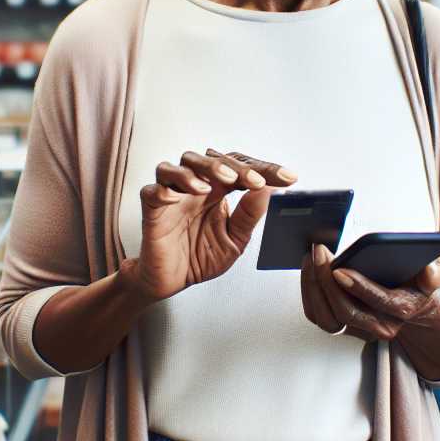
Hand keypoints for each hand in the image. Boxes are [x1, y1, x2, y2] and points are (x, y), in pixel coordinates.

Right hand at [129, 149, 295, 301]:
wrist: (173, 282)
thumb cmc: (201, 257)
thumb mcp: (235, 240)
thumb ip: (249, 215)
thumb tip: (269, 190)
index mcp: (218, 191)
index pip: (239, 168)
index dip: (264, 168)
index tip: (289, 178)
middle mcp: (195, 187)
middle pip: (208, 158)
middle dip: (234, 166)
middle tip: (254, 180)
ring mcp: (172, 196)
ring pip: (177, 166)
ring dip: (198, 171)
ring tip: (216, 184)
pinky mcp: (152, 211)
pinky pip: (151, 191)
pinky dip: (162, 190)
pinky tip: (176, 197)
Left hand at [301, 244, 439, 341]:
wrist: (412, 308)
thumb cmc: (417, 287)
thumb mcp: (432, 278)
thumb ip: (433, 273)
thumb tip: (429, 269)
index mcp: (401, 311)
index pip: (378, 301)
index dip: (358, 287)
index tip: (339, 269)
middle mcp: (379, 327)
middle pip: (346, 312)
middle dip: (327, 282)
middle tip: (319, 253)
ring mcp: (358, 329)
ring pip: (327, 318)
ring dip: (314, 288)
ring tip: (310, 258)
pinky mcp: (342, 325)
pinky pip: (317, 315)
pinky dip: (309, 292)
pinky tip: (308, 268)